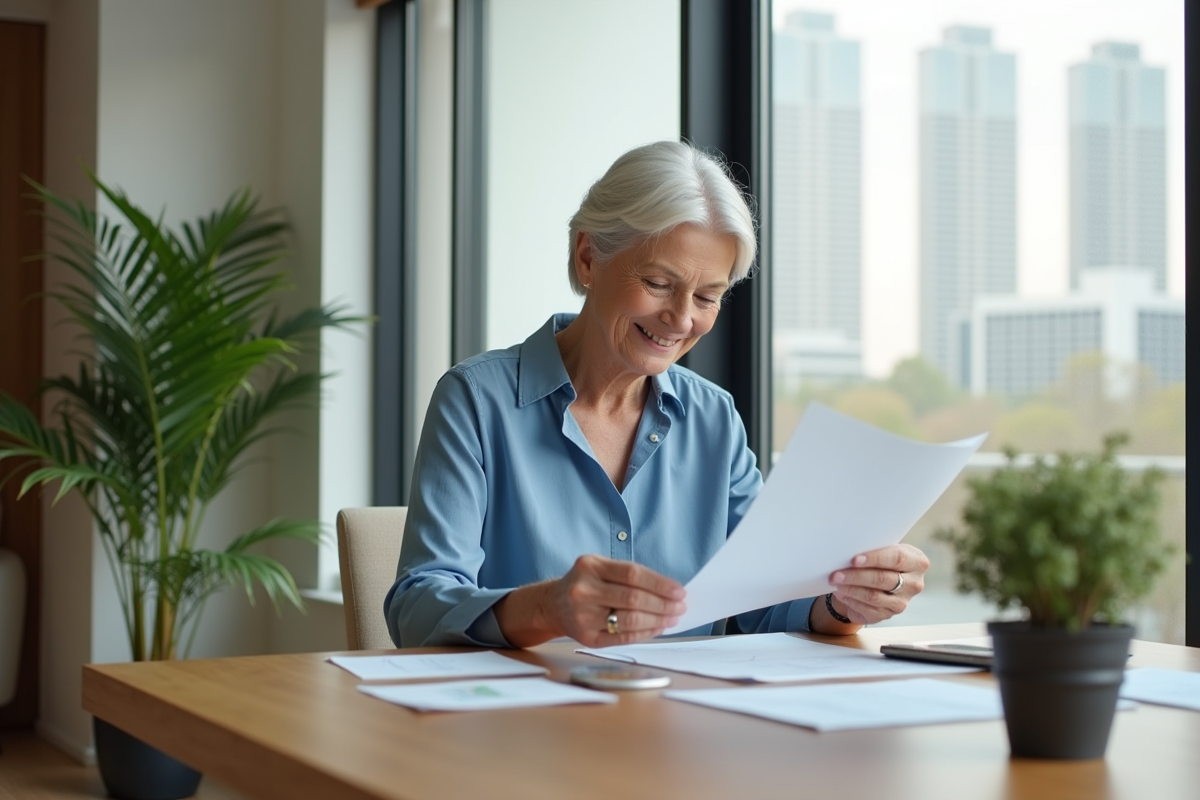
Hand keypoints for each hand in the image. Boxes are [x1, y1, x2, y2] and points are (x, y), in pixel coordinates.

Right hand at [495, 554, 686, 647]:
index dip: (660, 583)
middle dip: (663, 604)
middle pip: (633, 598)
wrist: (552, 605)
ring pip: (630, 620)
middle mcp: (583, 590)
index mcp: (589, 566)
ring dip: (657, 620)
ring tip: (672, 618)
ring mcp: (583, 616)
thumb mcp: (600, 567)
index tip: (679, 591)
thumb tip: (669, 591)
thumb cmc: (585, 584)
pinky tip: (657, 628)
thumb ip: (630, 575)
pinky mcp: (586, 637)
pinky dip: (645, 633)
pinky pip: (623, 637)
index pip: (633, 574)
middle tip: (680, 606)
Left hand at [827, 543, 928, 624]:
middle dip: (856, 576)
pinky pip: (867, 609)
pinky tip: (840, 593)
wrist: (880, 580)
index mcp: (917, 562)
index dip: (875, 558)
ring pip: (874, 596)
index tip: (855, 559)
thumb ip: (874, 549)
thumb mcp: (883, 550)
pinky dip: (851, 600)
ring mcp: (903, 602)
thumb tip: (848, 551)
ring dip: (851, 589)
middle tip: (836, 574)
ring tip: (835, 582)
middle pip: (883, 579)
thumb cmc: (881, 560)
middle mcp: (914, 583)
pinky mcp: (889, 615)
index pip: (897, 558)